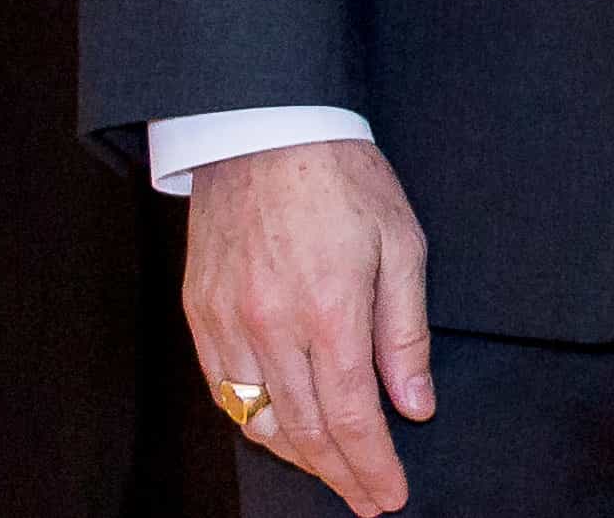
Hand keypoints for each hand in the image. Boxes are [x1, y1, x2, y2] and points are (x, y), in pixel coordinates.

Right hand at [184, 137, 431, 515]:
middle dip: (340, 472)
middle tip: (368, 498)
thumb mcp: (402, 244)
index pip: (349, 415)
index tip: (390, 495)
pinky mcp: (199, 314)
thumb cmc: (345, 181)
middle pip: (303, 429)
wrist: (264, 132)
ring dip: (297, 455)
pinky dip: (255, 421)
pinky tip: (281, 429)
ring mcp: (226, 323)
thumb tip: (414, 405)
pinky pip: (224, 390)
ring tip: (334, 470)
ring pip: (258, 419)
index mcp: (329, 309)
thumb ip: (405, 333)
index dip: (371, 463)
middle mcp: (270, 326)